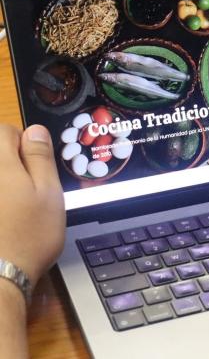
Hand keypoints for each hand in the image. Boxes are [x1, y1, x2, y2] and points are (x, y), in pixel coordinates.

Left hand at [0, 125, 64, 288]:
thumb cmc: (30, 235)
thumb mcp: (48, 193)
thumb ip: (40, 157)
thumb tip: (34, 129)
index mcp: (0, 163)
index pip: (4, 131)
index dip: (23, 143)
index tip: (34, 167)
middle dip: (7, 164)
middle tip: (23, 190)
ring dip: (2, 186)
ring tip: (10, 210)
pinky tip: (1, 221)